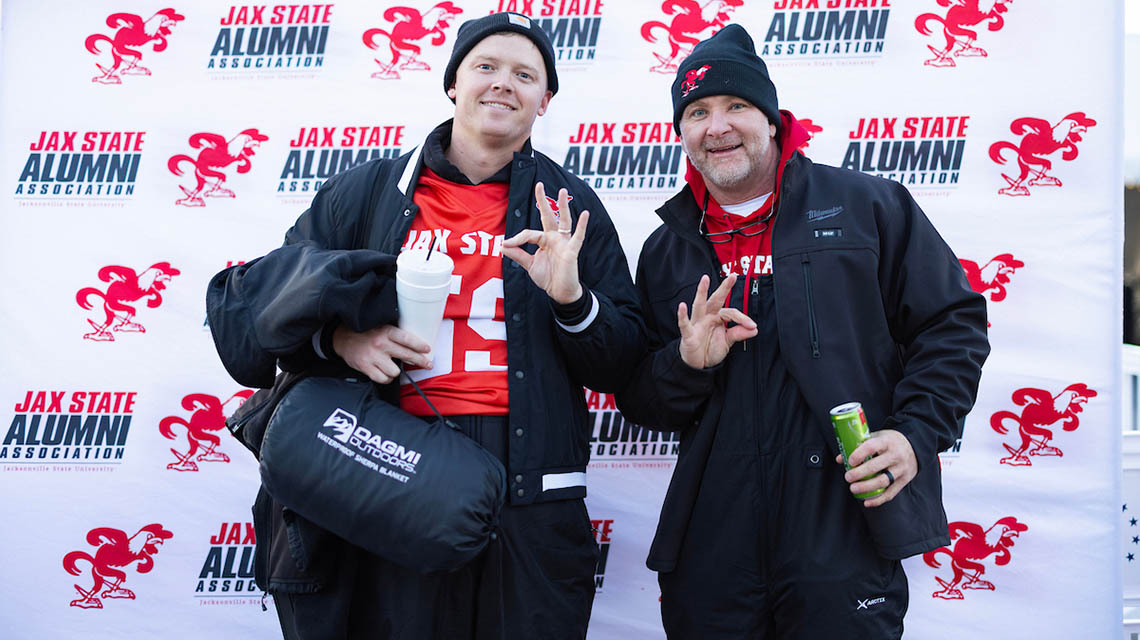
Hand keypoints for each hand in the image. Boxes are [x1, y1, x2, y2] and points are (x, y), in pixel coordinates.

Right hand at [332, 324, 431, 384]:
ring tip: (392, 366)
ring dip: (395, 371)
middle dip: (420, 361)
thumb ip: (394, 334)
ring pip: (395, 371)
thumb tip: (415, 344)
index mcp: (386, 331)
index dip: (419, 345)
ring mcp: (373, 357)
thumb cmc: (365, 333)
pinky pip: (383, 379)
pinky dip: (386, 378)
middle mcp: (380, 344)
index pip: (407, 339)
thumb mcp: (381, 327)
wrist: (341, 338)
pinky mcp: (365, 367)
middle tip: (427, 364)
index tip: (427, 350)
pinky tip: (385, 373)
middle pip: (407, 356)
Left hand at [502, 182, 588, 303]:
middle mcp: (554, 238)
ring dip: (563, 206)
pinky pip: (578, 237)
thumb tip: (502, 245)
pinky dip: (582, 225)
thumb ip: (517, 254)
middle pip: (548, 216)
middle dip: (543, 201)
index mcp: (544, 240)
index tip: (505, 245)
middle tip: (539, 185)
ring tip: (563, 191)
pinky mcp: (572, 251)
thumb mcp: (529, 265)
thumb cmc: (548, 277)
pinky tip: (585, 214)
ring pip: (564, 221)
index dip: (516, 238)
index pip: (528, 233)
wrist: (560, 292)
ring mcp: (564, 243)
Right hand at [677, 274, 756, 368]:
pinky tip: (682, 306)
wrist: (698, 364)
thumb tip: (754, 329)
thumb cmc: (710, 349)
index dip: (743, 319)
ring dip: (702, 292)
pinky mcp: (688, 333)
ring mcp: (697, 323)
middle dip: (724, 288)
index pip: (731, 313)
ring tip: (705, 279)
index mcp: (717, 317)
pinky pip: (684, 323)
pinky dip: (682, 315)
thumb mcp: (728, 342)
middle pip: (716, 300)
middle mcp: (707, 317)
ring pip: (699, 305)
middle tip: (732, 276)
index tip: (752, 326)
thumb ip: (739, 334)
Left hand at [836, 429, 917, 507]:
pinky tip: (866, 502)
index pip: (872, 446)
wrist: (915, 447)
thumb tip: (840, 459)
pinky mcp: (904, 480)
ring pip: (883, 481)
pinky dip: (878, 499)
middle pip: (876, 466)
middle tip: (847, 477)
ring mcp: (901, 469)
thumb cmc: (890, 442)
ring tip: (853, 489)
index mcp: (887, 442)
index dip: (860, 454)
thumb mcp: (877, 437)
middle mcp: (896, 455)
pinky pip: (891, 493)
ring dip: (866, 487)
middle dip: (860, 473)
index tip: (850, 461)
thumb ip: (859, 446)